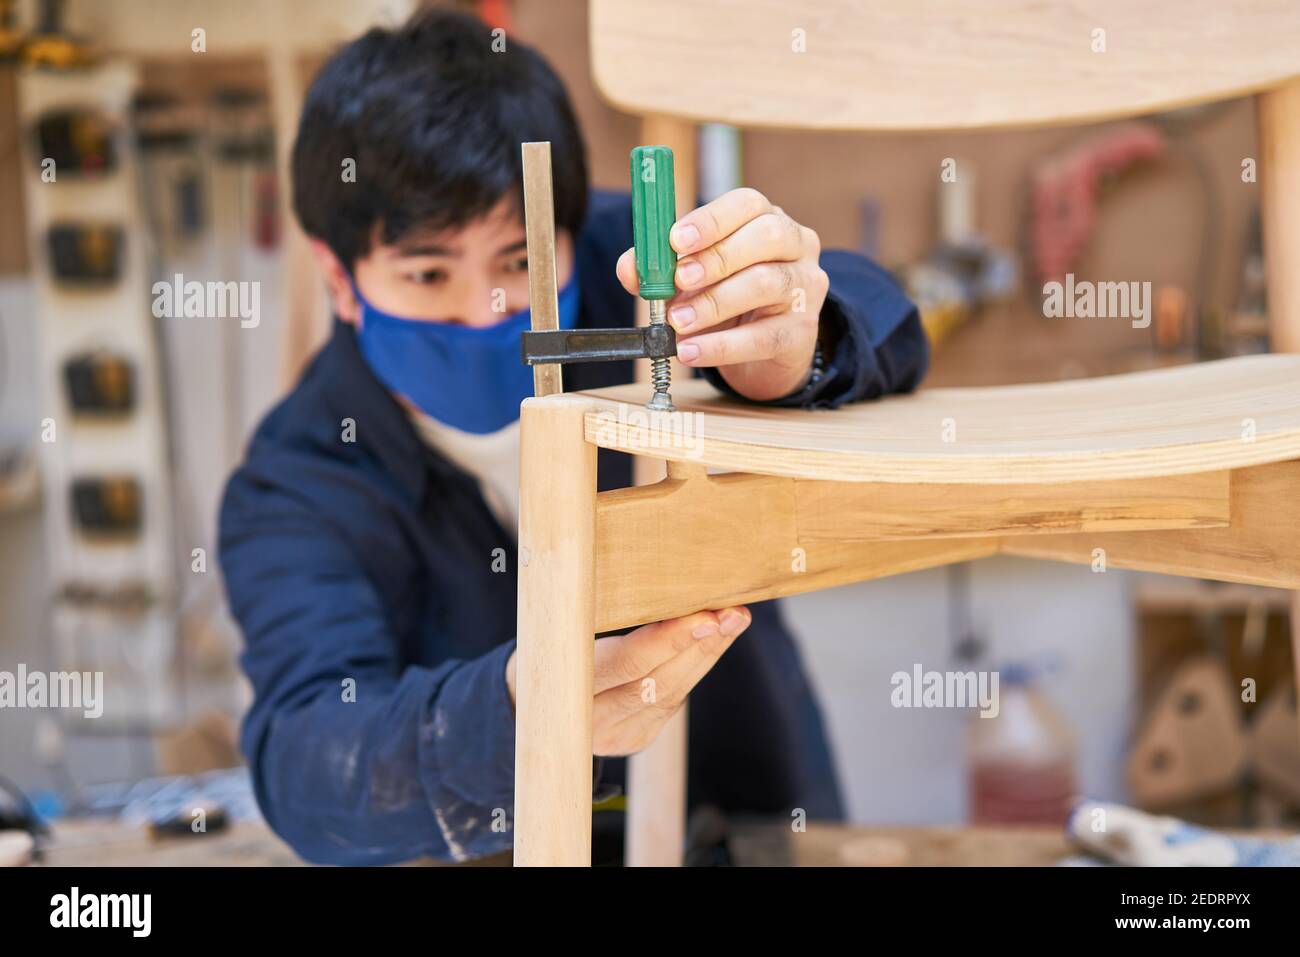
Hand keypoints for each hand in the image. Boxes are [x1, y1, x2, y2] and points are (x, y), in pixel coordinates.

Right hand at [504, 606, 751, 754]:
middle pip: (657, 683)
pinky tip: (717, 639)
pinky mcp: (634, 738)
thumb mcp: (555, 621)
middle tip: (733, 613)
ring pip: (671, 695)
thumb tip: (651, 567)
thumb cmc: (547, 642)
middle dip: (701, 646)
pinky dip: (696, 668)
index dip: (667, 642)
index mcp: (563, 683)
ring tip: (735, 619)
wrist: (526, 701)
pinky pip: (672, 702)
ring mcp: (614, 735)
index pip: (625, 664)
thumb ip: (588, 603)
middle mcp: (590, 719)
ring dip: (707, 654)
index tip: (704, 617)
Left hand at [617, 187, 828, 400]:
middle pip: (766, 237)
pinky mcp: (802, 332)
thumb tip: (630, 269)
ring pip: (767, 284)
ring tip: (678, 322)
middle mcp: (796, 245)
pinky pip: (763, 337)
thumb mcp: (693, 279)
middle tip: (679, 280)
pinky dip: (722, 346)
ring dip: (715, 302)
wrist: (763, 352)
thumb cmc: (729, 300)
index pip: (748, 204)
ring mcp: (805, 287)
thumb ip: (661, 269)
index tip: (676, 239)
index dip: (711, 220)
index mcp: (767, 219)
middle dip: (717, 257)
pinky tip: (691, 351)